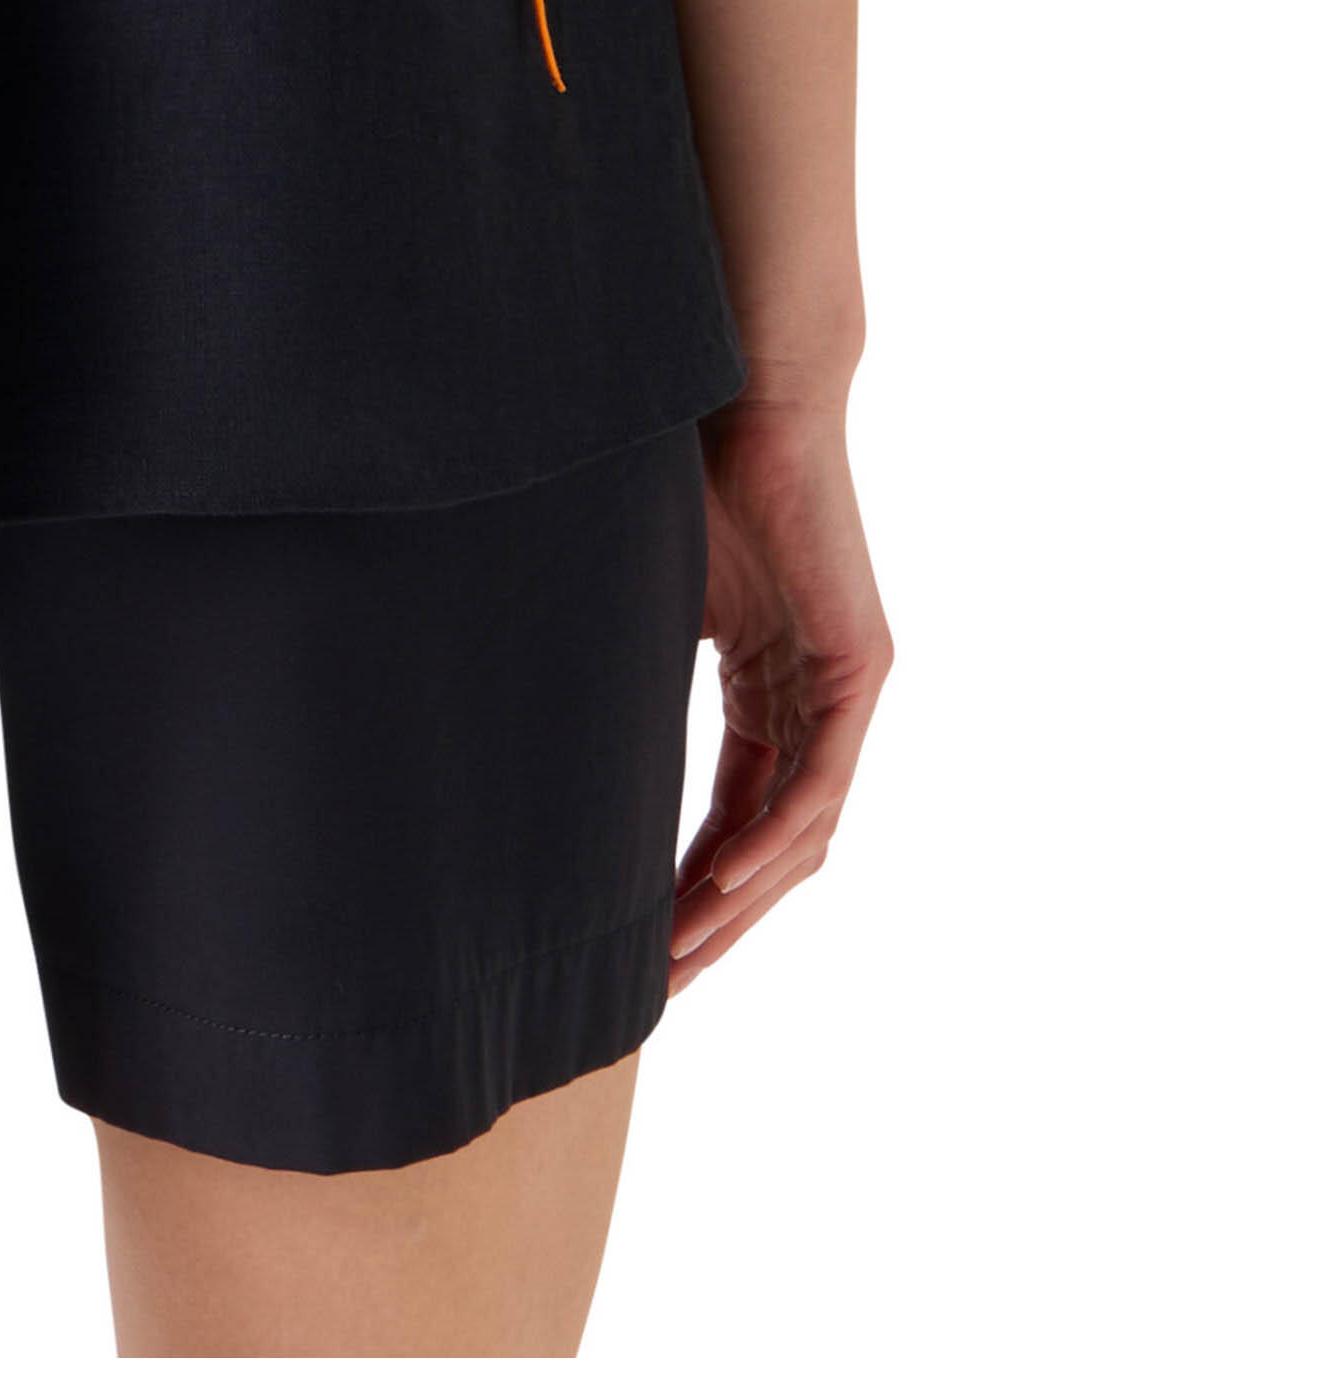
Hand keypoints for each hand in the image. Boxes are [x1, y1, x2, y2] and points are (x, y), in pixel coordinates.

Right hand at [670, 397, 890, 990]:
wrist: (745, 391)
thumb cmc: (685, 471)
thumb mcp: (644, 596)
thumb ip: (619, 663)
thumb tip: (519, 712)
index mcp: (767, 684)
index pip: (734, 812)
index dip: (688, 882)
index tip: (636, 943)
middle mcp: (814, 697)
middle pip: (770, 843)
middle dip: (714, 920)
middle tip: (657, 987)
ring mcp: (842, 687)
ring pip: (800, 831)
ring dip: (739, 902)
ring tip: (677, 958)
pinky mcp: (858, 668)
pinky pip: (819, 783)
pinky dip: (771, 843)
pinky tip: (720, 889)